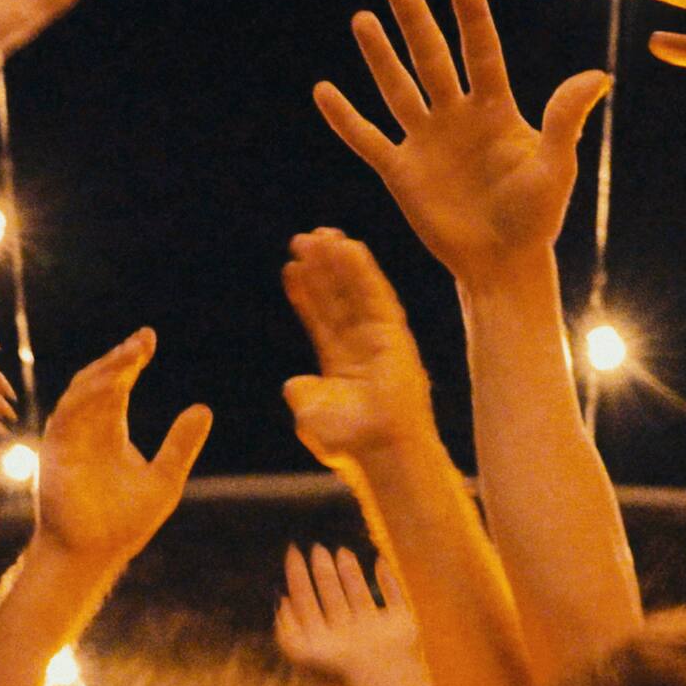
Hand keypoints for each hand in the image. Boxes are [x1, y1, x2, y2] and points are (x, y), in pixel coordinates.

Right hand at [34, 328, 211, 566]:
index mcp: (110, 431)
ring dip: (106, 370)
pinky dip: (88, 396)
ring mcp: (70, 437)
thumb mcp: (164, 478)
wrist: (94, 554)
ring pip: (83, 391)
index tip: (149, 339)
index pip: (119, 386)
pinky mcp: (56, 450)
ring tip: (132, 354)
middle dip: (120, 358)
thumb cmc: (125, 523)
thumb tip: (203, 408)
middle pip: (101, 381)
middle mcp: (88, 428)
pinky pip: (69, 413)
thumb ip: (181, 445)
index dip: (131, 361)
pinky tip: (111, 384)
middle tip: (144, 340)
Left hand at [275, 544, 422, 685]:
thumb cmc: (338, 670)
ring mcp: (376, 628)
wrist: (381, 681)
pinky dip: (388, 578)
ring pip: (359, 593)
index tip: (294, 554)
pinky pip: (394, 595)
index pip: (307, 603)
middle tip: (316, 548)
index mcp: (328, 640)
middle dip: (323, 572)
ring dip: (350, 572)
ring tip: (341, 550)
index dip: (299, 578)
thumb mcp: (300, 652)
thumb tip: (282, 601)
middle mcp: (349, 633)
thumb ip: (287, 630)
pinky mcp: (401, 623)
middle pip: (331, 596)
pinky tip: (380, 561)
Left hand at [281, 228, 435, 466]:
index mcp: (341, 366)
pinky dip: (363, 272)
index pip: (320, 320)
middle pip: (337, 300)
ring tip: (322, 234)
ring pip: (356, 293)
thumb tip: (293, 383)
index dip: (305, 293)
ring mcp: (381, 341)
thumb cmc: (348, 443)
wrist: (379, 452)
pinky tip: (348, 248)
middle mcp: (362, 349)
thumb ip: (302, 395)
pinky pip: (377, 297)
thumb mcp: (310, 415)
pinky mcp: (396, 337)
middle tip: (302, 239)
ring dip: (340, 263)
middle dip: (320, 270)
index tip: (289, 267)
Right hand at [314, 0, 606, 288]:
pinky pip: (368, 139)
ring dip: (379, 56)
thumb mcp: (556, 168)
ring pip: (397, 89)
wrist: (503, 263)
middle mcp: (457, 117)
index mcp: (496, 110)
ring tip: (363, 19)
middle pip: (431, 58)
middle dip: (414, 20)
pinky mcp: (402, 172)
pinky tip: (324, 91)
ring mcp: (426, 142)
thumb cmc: (536, 218)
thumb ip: (565, 120)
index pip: (481, 51)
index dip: (470, 16)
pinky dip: (346, 118)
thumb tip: (597, 76)